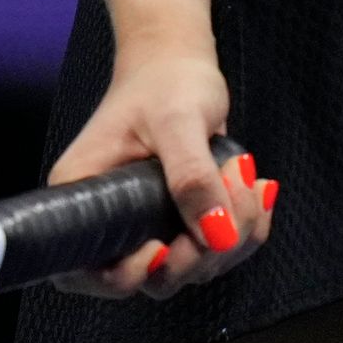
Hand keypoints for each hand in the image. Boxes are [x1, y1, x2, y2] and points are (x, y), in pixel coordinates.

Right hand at [44, 37, 272, 298]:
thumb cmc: (166, 82)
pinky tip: (257, 189)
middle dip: (202, 247)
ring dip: (234, 232)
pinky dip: (247, 228)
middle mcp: (112, 222)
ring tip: (241, 169)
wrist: (181, 64)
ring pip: (194, 267)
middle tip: (230, 182)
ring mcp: (149, 227)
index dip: (121, 278)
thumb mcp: (179, 120)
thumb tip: (217, 235)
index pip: (84, 272)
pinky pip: (219, 251)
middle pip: (154, 278)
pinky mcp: (182, 224)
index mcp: (85, 197)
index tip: (160, 247)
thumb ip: (193, 175)